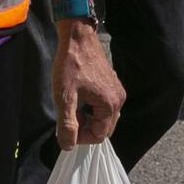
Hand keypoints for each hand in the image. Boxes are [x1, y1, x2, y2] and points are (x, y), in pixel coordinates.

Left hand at [52, 21, 125, 147]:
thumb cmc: (71, 65)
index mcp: (110, 105)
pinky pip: (103, 105)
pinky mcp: (111, 84)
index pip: (99, 136)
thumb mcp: (65, 97)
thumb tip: (68, 146)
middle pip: (103, 128)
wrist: (78, 37)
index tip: (65, 129)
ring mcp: (116, 91)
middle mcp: (118, 99)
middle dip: (85, 128)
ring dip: (87, 118)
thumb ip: (67, 124)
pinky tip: (78, 98)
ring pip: (103, 117)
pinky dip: (91, 108)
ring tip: (71, 107)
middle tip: (67, 117)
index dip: (81, 138)